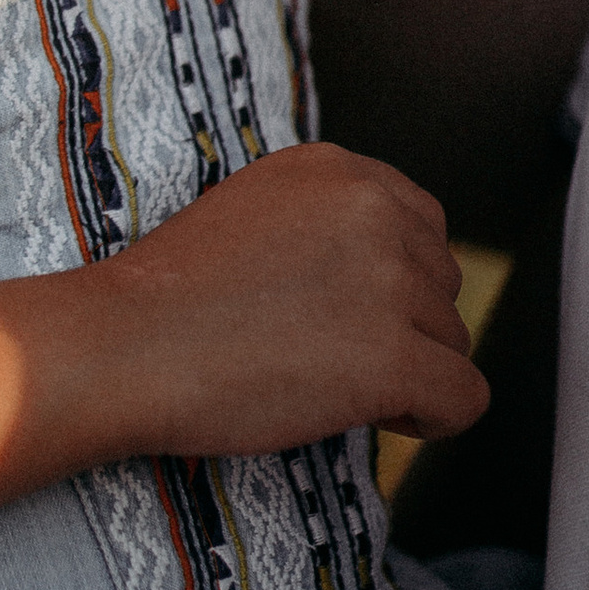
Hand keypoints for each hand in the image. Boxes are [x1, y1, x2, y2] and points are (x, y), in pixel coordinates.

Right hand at [87, 143, 484, 458]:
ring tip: (333, 386)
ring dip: (409, 373)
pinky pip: (464, 398)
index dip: (394, 282)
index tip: (345, 314)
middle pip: (444, 285)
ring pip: (454, 342)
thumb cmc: (170, 298)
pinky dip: (433, 419)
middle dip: (403, 327)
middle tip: (329, 357)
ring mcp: (388, 282)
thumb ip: (328, 221)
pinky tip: (382, 418)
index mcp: (339, 170)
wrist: (124, 349)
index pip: (424, 226)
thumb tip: (393, 272)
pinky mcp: (393, 357)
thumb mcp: (256, 213)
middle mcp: (374, 211)